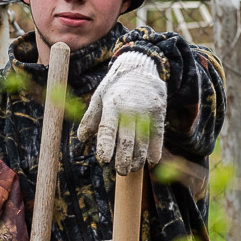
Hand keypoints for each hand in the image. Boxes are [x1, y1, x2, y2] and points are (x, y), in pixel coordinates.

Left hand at [76, 51, 165, 173]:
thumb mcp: (99, 97)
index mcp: (112, 105)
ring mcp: (146, 111)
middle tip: (120, 172)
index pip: (108, 129)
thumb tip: (82, 139)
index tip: (104, 160)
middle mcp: (130, 109)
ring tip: (132, 169)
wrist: (140, 68)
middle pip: (127, 140)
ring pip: (142, 141)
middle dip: (123, 159)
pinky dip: (155, 150)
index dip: (106, 146)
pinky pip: (158, 135)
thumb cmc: (115, 87)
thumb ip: (91, 118)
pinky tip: (151, 162)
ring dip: (138, 158)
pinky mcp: (159, 112)